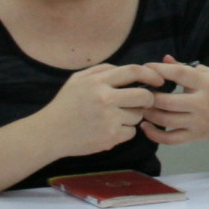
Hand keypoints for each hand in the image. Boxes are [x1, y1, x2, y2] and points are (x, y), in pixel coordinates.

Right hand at [46, 62, 161, 155]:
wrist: (50, 133)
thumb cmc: (65, 104)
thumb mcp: (77, 80)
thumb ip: (102, 70)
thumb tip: (127, 70)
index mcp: (97, 82)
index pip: (134, 72)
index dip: (151, 75)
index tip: (159, 80)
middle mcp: (105, 99)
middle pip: (144, 96)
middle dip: (148, 99)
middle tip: (143, 102)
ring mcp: (109, 120)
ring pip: (138, 115)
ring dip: (133, 116)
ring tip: (115, 117)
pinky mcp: (110, 138)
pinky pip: (131, 132)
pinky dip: (125, 131)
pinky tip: (110, 129)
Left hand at [140, 56, 208, 146]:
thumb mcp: (208, 74)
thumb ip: (184, 68)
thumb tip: (163, 60)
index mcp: (206, 84)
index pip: (180, 75)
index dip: (160, 70)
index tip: (146, 68)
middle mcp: (202, 103)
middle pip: (168, 102)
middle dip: (149, 97)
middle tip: (140, 92)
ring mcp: (198, 122)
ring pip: (166, 121)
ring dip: (149, 114)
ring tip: (141, 106)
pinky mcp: (195, 137)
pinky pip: (171, 139)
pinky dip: (154, 135)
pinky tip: (145, 126)